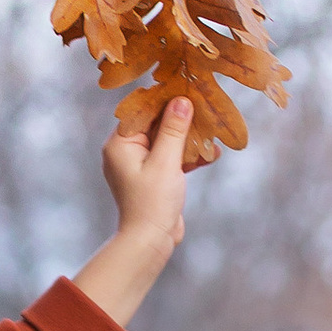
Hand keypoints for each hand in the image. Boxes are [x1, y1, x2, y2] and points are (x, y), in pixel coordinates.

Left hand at [75, 94, 192, 328]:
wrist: (150, 242)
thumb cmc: (152, 203)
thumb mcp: (166, 162)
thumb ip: (174, 129)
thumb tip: (181, 100)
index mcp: (120, 143)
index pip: (142, 110)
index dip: (165, 98)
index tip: (187, 87)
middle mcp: (126, 151)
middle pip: (156, 124)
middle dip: (182, 118)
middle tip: (205, 106)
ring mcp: (140, 165)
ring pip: (167, 141)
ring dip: (189, 138)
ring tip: (212, 133)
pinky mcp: (154, 177)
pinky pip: (172, 158)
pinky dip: (188, 156)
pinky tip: (210, 153)